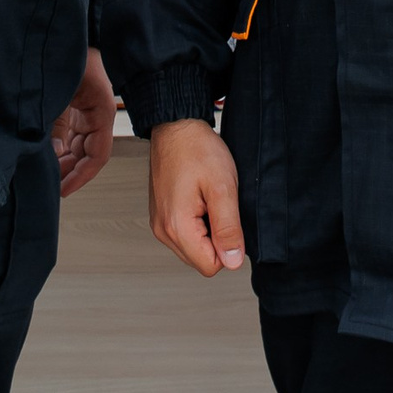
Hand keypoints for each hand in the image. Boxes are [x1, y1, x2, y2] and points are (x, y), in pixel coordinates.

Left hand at [52, 48, 116, 196]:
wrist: (64, 27)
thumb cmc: (67, 53)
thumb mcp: (60, 91)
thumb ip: (56, 124)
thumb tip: (53, 154)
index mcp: (101, 110)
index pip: (98, 155)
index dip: (82, 175)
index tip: (64, 190)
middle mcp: (96, 113)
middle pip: (87, 153)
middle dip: (70, 171)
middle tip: (50, 187)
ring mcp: (85, 109)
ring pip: (78, 144)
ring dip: (64, 160)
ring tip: (45, 174)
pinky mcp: (74, 104)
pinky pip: (71, 132)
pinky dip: (59, 145)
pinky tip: (45, 155)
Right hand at [148, 118, 245, 275]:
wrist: (176, 126)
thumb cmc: (197, 149)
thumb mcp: (223, 188)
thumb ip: (228, 229)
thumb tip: (232, 262)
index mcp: (176, 227)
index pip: (210, 266)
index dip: (227, 246)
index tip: (227, 217)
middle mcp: (162, 230)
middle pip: (201, 260)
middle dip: (216, 239)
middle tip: (217, 204)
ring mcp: (160, 223)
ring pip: (193, 248)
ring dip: (207, 230)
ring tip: (207, 199)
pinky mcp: (161, 216)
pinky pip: (185, 234)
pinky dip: (197, 222)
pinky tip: (200, 198)